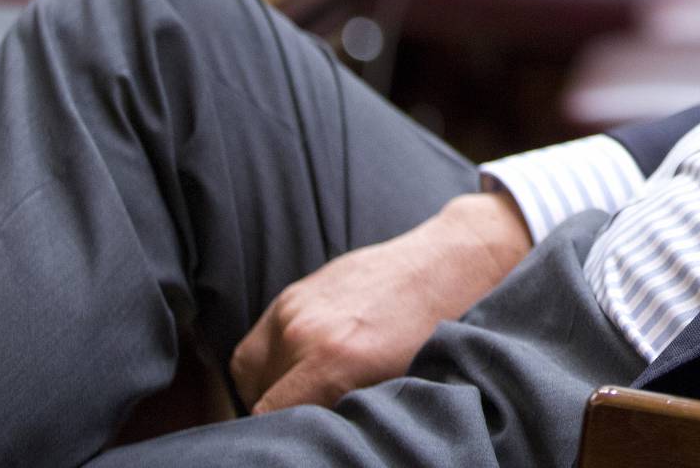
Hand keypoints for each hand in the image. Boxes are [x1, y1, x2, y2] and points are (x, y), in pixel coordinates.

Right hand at [229, 191, 531, 413]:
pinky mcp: (294, 291)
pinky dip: (271, 359)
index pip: (268, 415)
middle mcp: (303, 331)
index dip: (283, 434)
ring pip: (250, 368)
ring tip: (305, 391)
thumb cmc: (435, 330)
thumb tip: (324, 431)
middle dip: (277, 412)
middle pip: (256, 395)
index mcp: (333, 360)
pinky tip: (304, 364)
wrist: (449, 263)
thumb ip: (348, 408)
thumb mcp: (397, 383)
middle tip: (310, 415)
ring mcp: (294, 307)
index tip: (304, 436)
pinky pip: (260, 341)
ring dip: (268, 386)